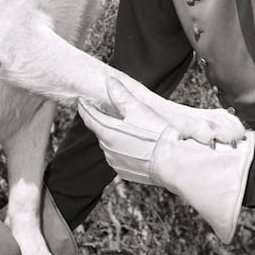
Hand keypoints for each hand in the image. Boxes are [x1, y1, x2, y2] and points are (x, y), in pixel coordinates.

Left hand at [77, 78, 254, 242]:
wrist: (173, 163)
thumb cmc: (157, 135)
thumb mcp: (138, 109)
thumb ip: (121, 94)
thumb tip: (110, 81)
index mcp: (107, 132)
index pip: (89, 116)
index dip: (84, 106)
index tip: (81, 100)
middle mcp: (107, 149)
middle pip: (101, 130)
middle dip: (104, 121)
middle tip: (110, 111)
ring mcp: (116, 163)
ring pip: (110, 145)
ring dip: (115, 137)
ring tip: (130, 130)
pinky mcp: (126, 172)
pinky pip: (120, 157)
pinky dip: (124, 150)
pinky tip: (137, 146)